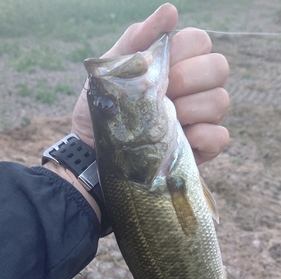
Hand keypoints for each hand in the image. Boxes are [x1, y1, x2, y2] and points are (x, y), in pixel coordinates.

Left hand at [71, 3, 229, 164]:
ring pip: (221, 101)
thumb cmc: (106, 108)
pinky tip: (179, 140)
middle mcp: (195, 88)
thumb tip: (171, 11)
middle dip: (187, 79)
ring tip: (163, 123)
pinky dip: (202, 137)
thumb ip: (137, 40)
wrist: (95, 149)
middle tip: (162, 94)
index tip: (158, 70)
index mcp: (177, 64)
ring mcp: (202, 118)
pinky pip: (221, 136)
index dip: (182, 51)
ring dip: (190, 110)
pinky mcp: (203, 147)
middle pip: (219, 67)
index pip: (200, 41)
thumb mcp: (111, 70)